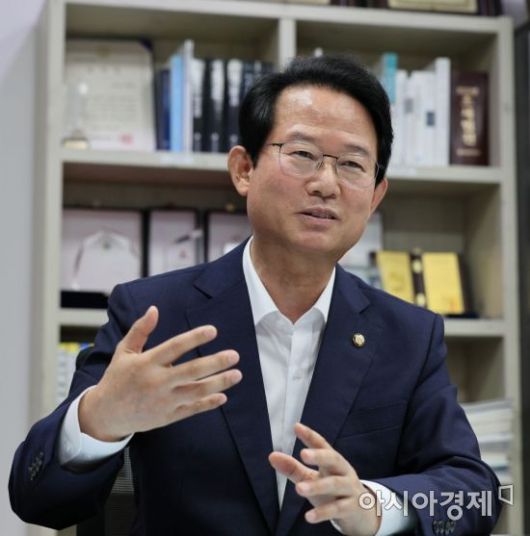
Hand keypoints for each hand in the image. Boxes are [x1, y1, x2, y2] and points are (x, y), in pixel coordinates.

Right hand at [79, 306, 241, 440]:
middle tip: (234, 355)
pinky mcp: (167, 416)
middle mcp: (157, 382)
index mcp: (147, 363)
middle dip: (215, 363)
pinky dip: (208, 403)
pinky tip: (223, 396)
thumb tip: (154, 309)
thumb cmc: (118, 378)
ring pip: (195, 391)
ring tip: (237, 374)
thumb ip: (140, 330)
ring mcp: (163, 401)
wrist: (106, 414)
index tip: (213, 330)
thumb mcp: (124, 352)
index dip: (194, 338)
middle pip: (191, 371)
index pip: (174, 347)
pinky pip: (191, 409)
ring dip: (219, 383)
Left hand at [269, 423, 380, 535]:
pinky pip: (338, 509)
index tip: (296, 427)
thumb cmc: (332, 491)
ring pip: (335, 484)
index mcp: (332, 460)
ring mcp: (349, 488)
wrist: (362, 513)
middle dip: (319, 455)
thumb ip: (293, 468)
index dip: (310, 435)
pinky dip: (323, 513)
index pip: (322, 444)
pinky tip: (308, 516)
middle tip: (303, 454)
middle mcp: (342, 470)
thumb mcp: (312, 478)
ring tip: (298, 489)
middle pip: (333, 459)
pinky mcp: (352, 508)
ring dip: (317, 486)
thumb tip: (272, 456)